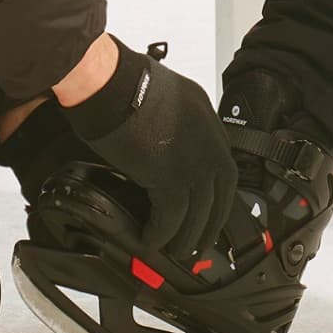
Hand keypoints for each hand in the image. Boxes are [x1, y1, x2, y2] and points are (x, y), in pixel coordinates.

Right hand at [59, 39, 242, 257]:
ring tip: (175, 250)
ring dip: (187, 236)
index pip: (223, 165)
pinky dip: (160, 234)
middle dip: (210, 224)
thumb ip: (170, 122)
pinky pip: (170, 217)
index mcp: (206, 117)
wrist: (109, 82)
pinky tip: (149, 240)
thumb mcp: (163, 97)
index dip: (217, 194)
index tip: (210, 211)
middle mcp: (208, 140)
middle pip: (220, 194)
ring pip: (198, 212)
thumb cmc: (123, 82)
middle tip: (199, 243)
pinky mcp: (171, 176)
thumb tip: (160, 146)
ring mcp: (194, 159)